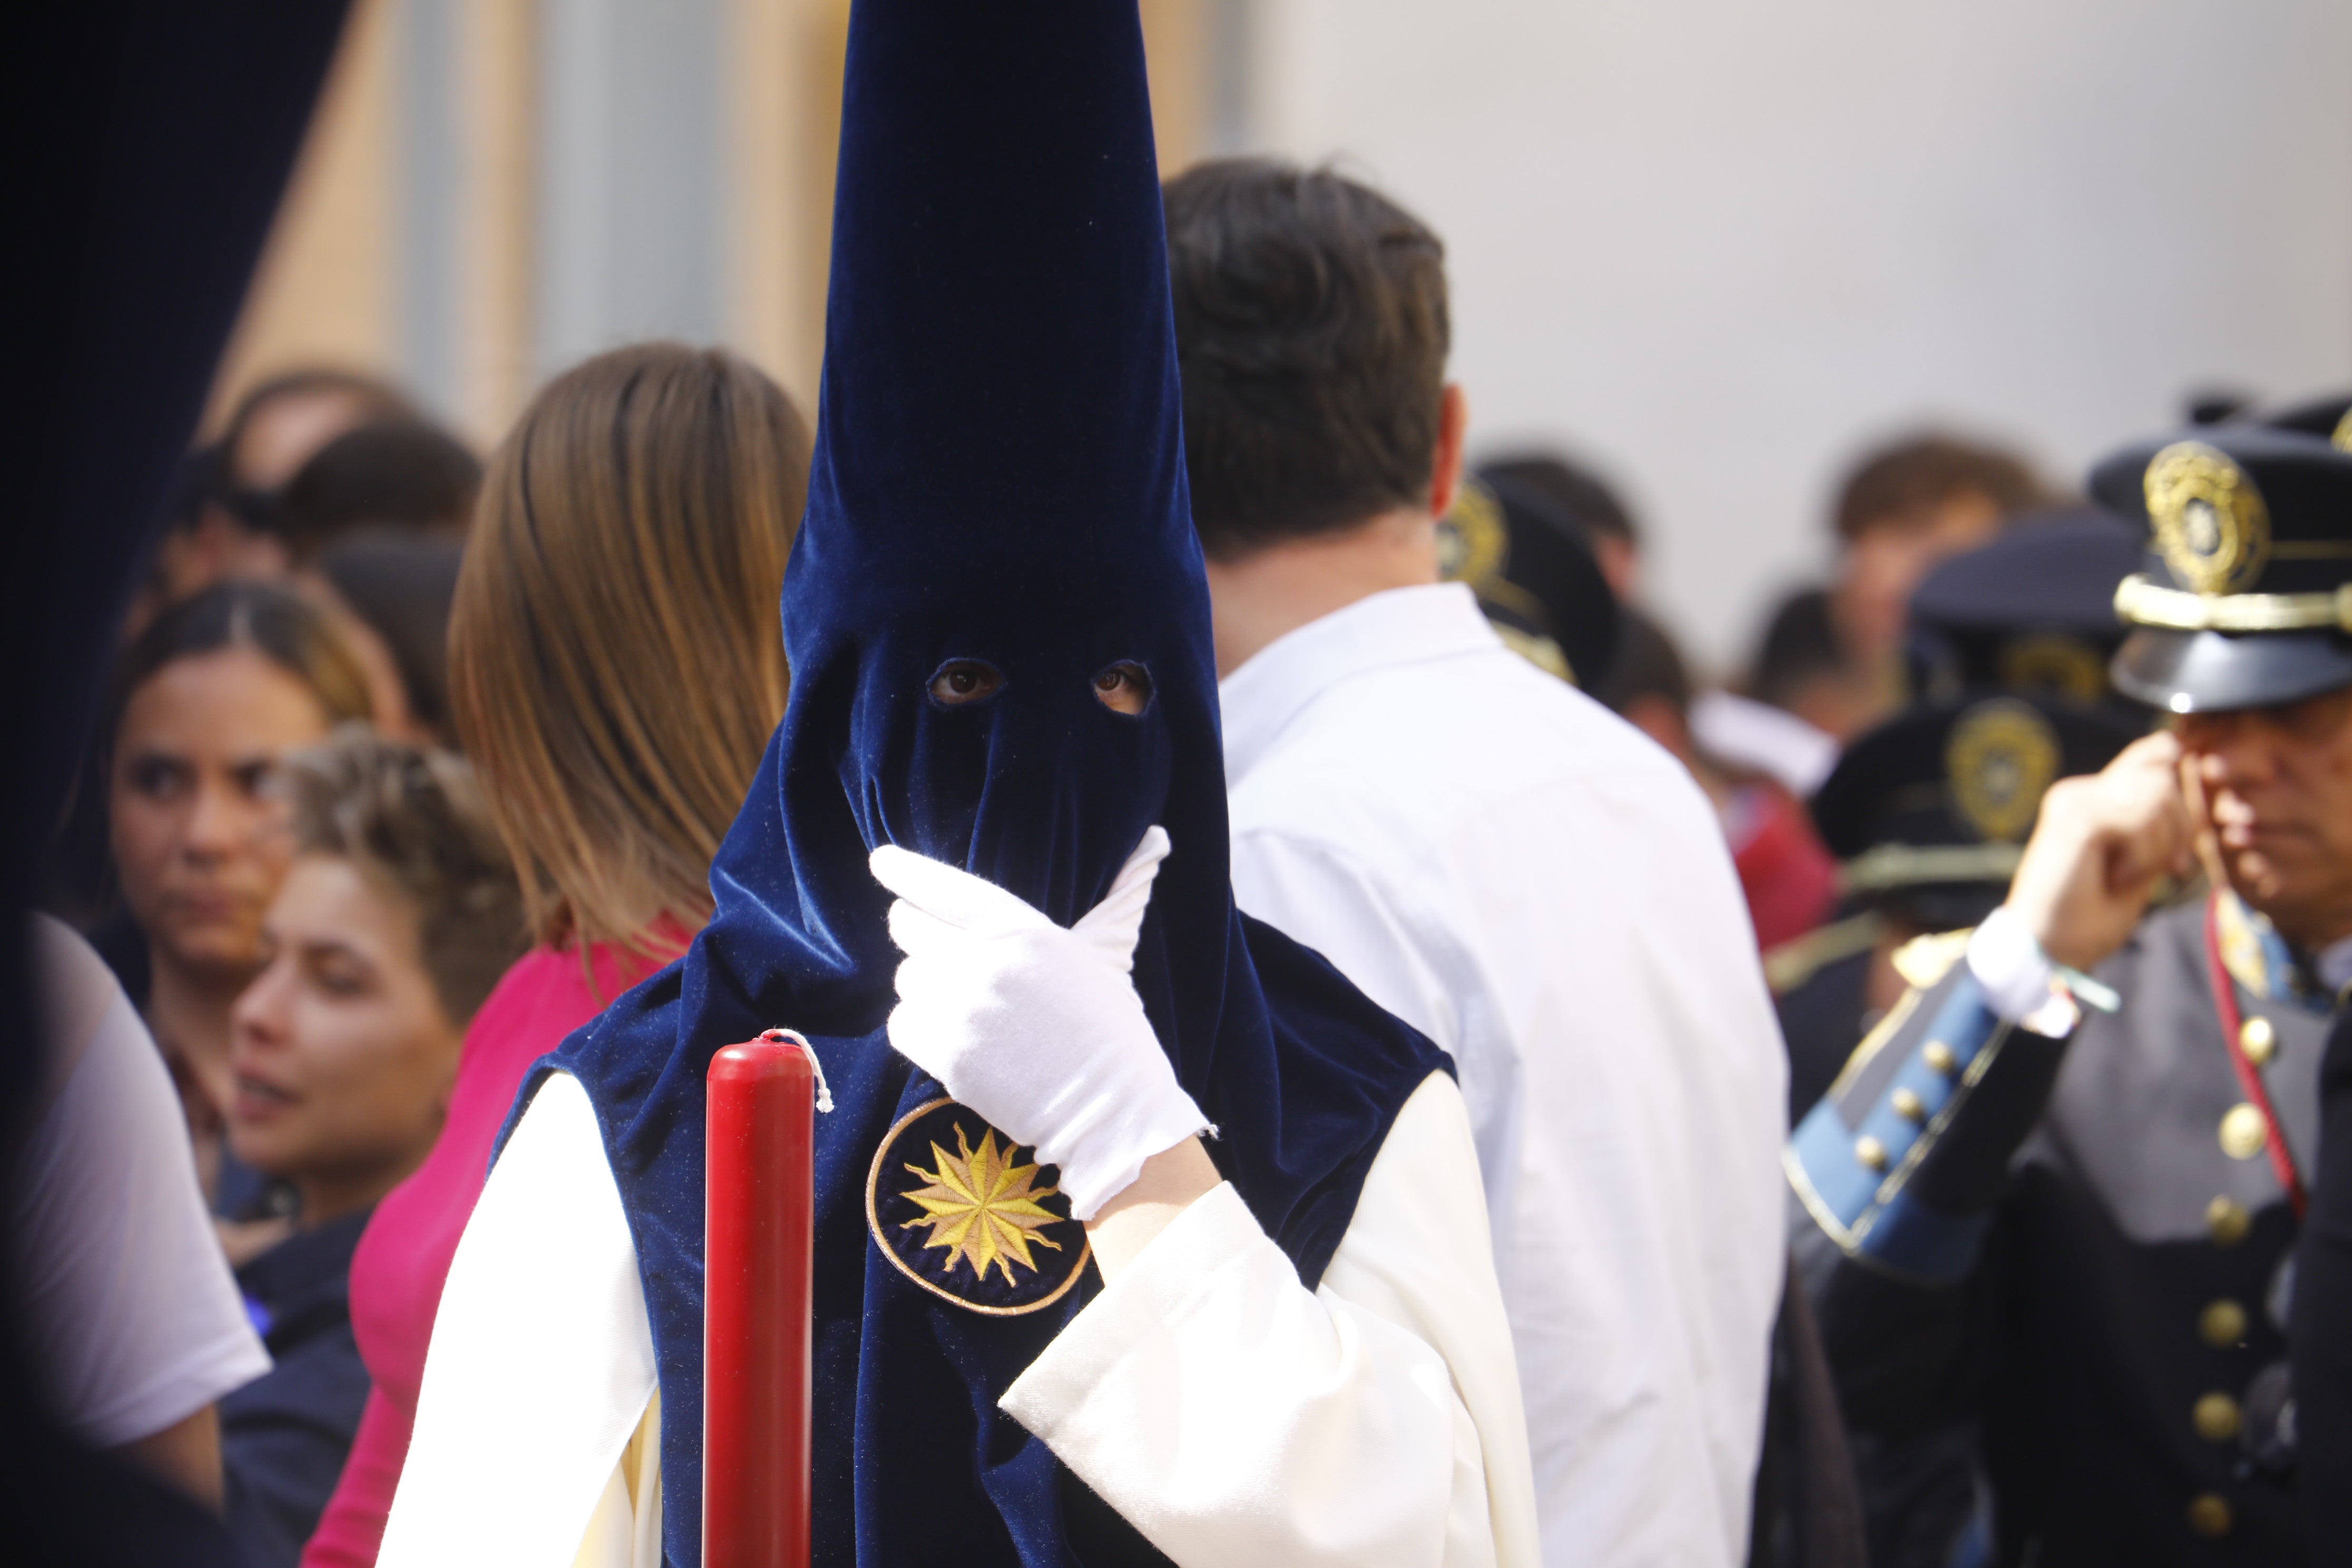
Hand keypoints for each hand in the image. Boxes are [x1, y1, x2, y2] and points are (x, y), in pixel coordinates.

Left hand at [870, 828, 1209, 1218]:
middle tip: (934, 953)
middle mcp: (987, 963)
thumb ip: (1024, 936)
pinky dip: (917, 1029)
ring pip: (906, 980)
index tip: (881, 861)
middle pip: (911, 930)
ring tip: (965, 1011)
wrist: (1110, 1107)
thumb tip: (972, 920)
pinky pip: (901, 1025)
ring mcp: (963, 1010)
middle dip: (916, 935)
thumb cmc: (1104, 1033)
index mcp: (1026, 932)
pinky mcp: (947, 1055)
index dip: (909, 873)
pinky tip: (953, 1039)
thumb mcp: (1080, 961)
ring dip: (924, 990)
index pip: (950, 889)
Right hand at [2004, 732, 2196, 971]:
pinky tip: (2114, 878)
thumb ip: (2155, 819)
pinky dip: (2141, 858)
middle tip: (2158, 871)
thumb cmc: (2087, 915)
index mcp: (2091, 798)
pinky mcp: (2077, 817)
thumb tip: (2177, 755)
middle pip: (2164, 777)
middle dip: (2176, 831)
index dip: (2177, 786)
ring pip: (2157, 795)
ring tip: (2123, 876)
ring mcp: (2074, 800)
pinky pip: (2140, 820)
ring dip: (2156, 848)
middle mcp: (2079, 791)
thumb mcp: (2139, 863)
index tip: (2176, 847)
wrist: (2047, 949)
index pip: (2151, 755)